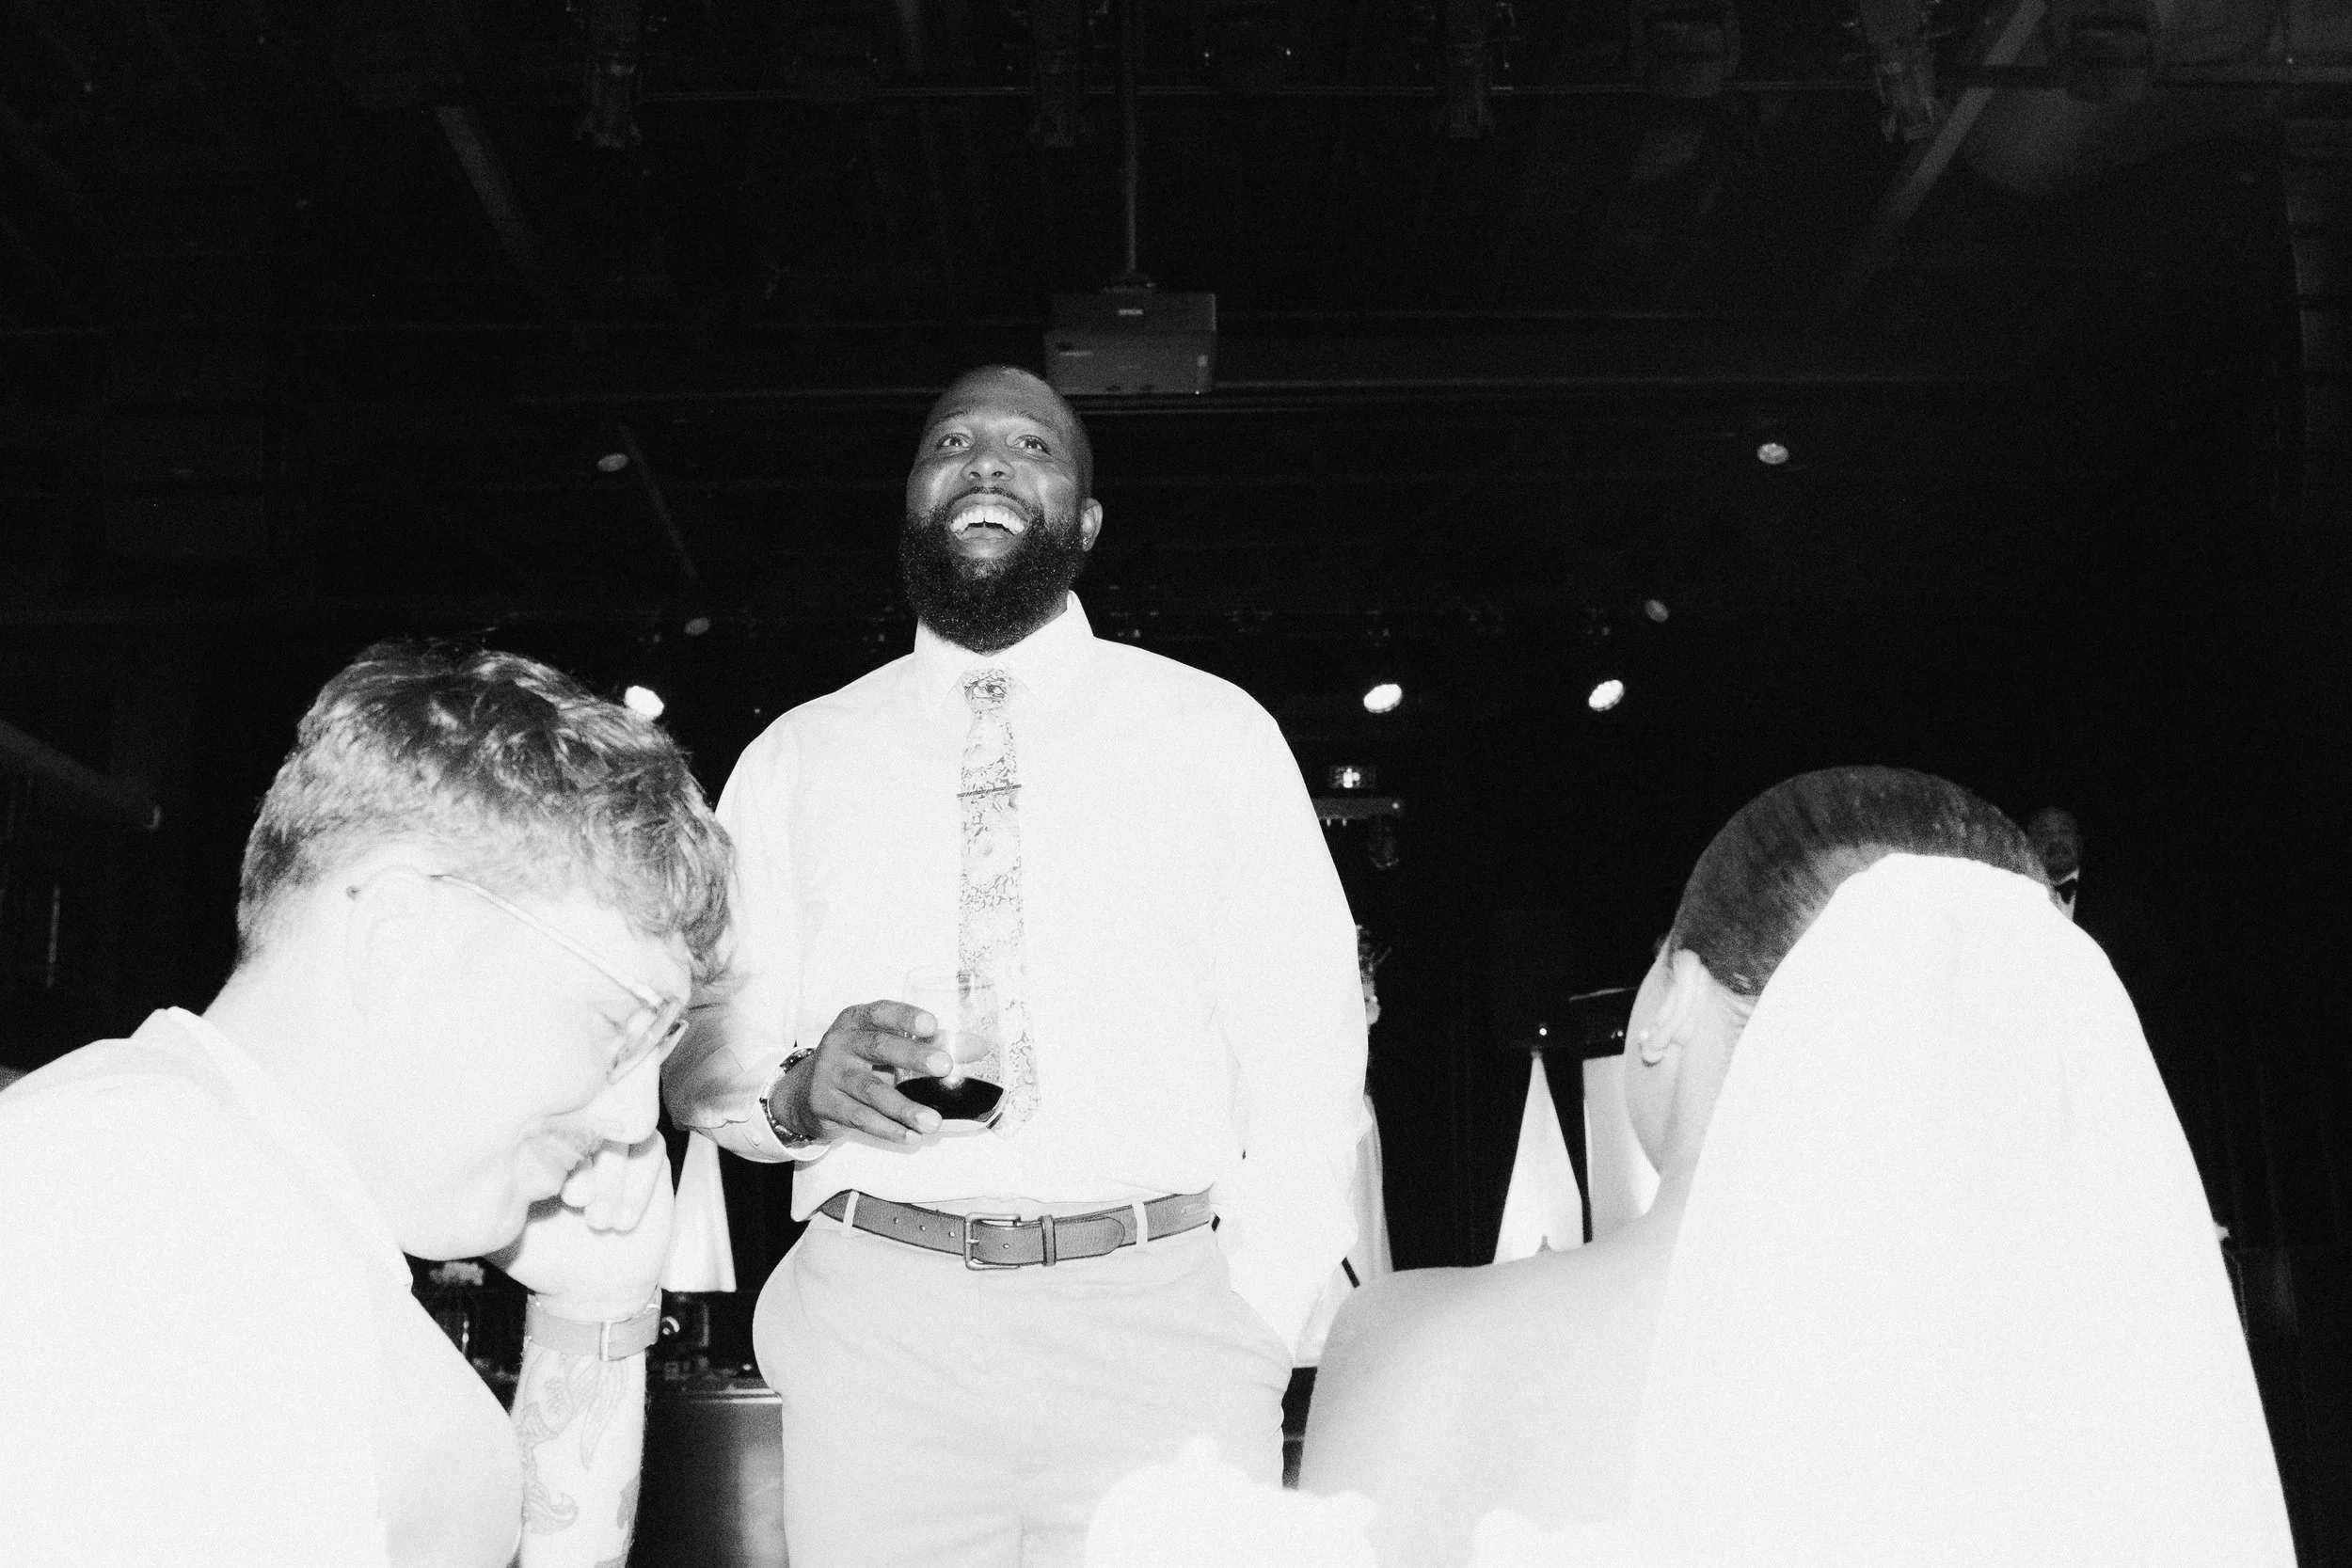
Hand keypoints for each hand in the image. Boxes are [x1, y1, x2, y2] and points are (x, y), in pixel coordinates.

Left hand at [491, 1132, 674, 1319]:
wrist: (591, 1286)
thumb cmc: (543, 1258)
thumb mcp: (504, 1232)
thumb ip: (490, 1201)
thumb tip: (471, 1170)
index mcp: (538, 1144)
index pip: (545, 1120)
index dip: (549, 1146)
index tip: (549, 1188)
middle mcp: (578, 1136)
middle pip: (587, 1119)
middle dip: (583, 1164)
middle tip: (574, 1202)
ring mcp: (616, 1144)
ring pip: (621, 1136)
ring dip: (611, 1181)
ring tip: (599, 1222)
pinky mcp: (649, 1157)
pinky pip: (650, 1153)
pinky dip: (636, 1189)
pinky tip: (621, 1223)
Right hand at [780, 1000, 953, 1143]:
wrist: (804, 1091)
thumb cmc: (857, 1062)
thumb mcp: (884, 1047)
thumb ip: (928, 1045)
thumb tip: (979, 1047)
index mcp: (856, 1021)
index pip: (880, 1012)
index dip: (905, 1017)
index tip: (932, 1024)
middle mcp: (840, 1043)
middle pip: (877, 1047)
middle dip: (913, 1057)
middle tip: (945, 1066)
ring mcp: (830, 1074)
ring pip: (870, 1090)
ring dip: (904, 1107)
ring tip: (933, 1122)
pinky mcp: (825, 1104)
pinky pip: (859, 1118)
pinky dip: (887, 1129)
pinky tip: (910, 1136)